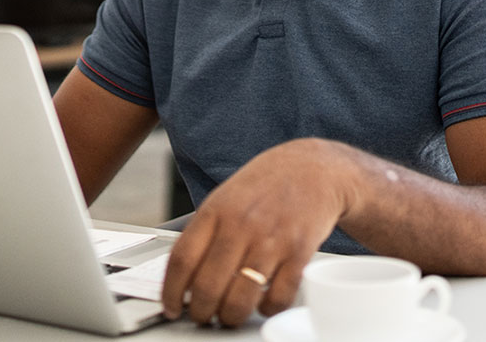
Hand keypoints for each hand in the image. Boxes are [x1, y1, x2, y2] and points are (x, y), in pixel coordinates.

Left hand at [159, 138, 358, 326]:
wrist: (315, 169)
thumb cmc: (266, 186)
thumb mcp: (226, 197)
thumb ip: (205, 232)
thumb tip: (183, 275)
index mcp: (216, 211)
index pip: (181, 260)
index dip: (171, 291)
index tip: (170, 307)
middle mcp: (241, 225)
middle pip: (207, 286)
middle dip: (200, 312)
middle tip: (201, 316)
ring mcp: (272, 240)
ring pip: (240, 298)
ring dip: (230, 317)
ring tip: (229, 316)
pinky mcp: (300, 252)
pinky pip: (278, 297)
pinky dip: (267, 309)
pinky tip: (263, 304)